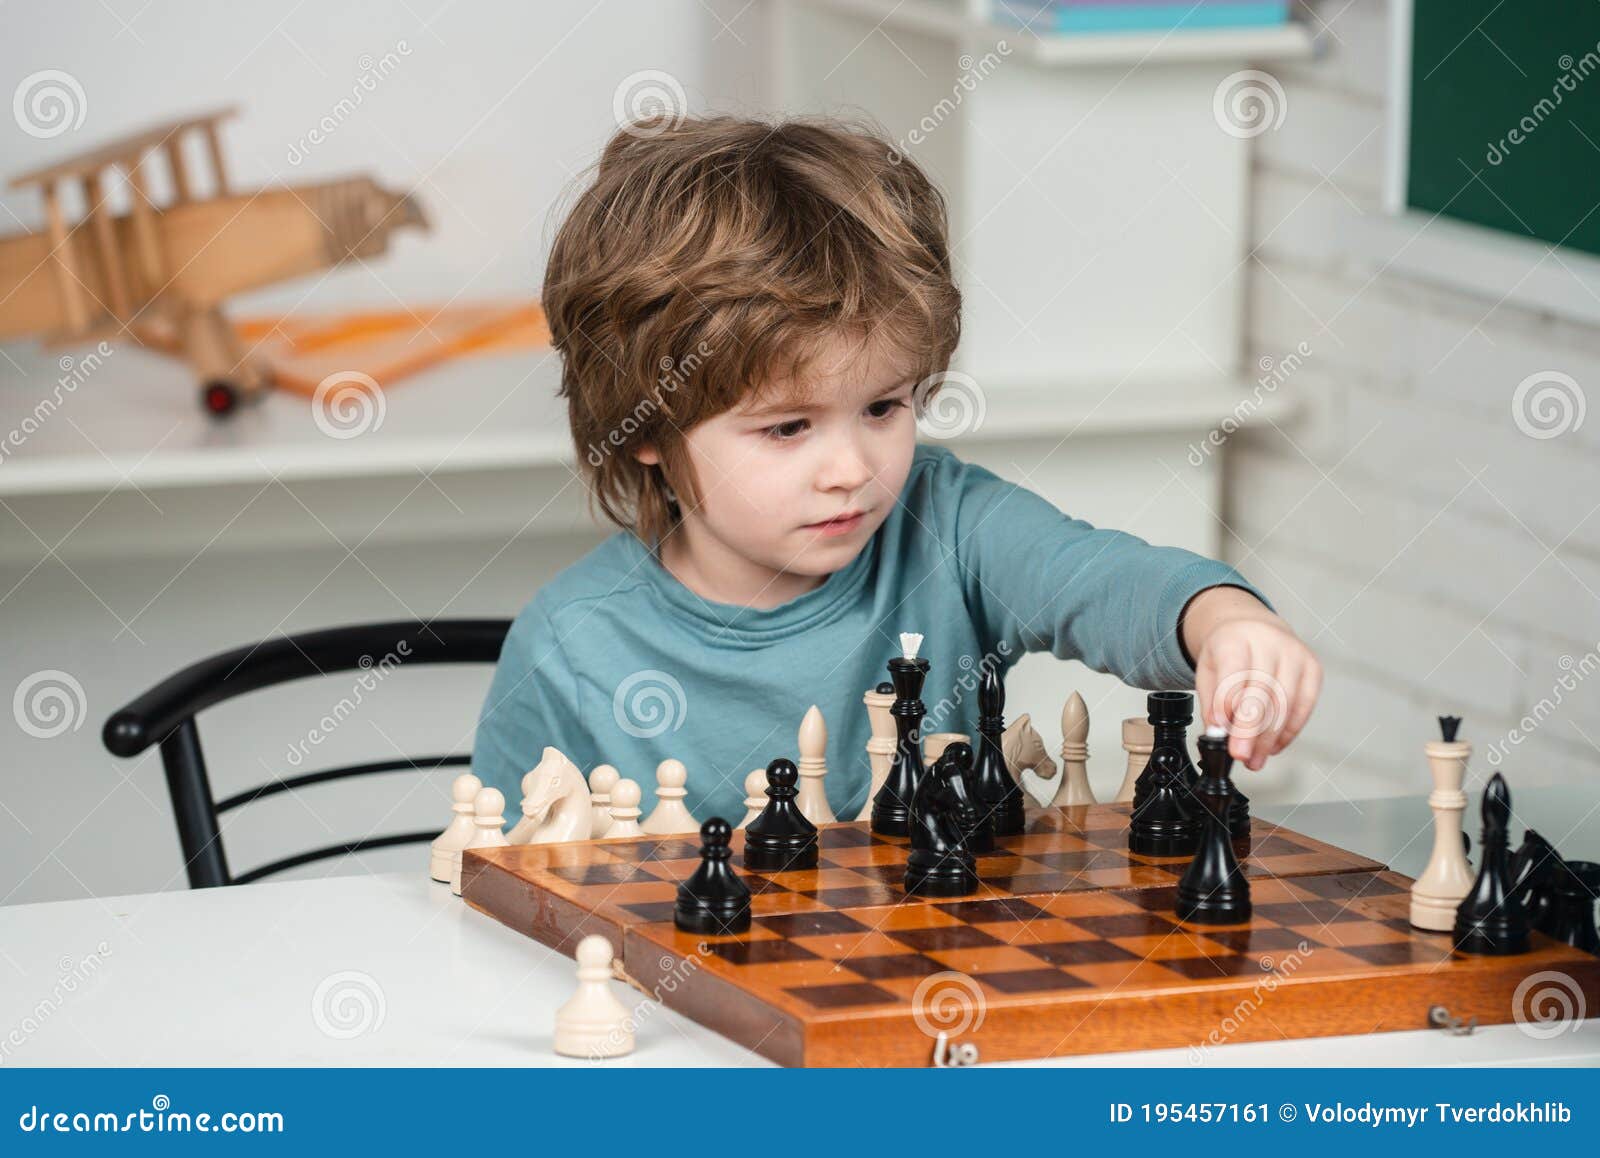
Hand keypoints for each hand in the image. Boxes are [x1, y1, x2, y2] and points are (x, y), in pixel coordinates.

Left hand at [1180, 586, 1321, 770]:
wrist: (1253, 628)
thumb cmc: (1229, 651)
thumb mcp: (1208, 670)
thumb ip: (1212, 702)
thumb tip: (1218, 733)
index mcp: (1235, 637)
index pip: (1233, 672)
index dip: (1228, 705)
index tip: (1221, 734)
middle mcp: (1269, 641)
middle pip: (1262, 691)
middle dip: (1250, 730)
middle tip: (1240, 755)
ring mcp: (1295, 654)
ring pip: (1285, 702)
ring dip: (1270, 738)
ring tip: (1255, 759)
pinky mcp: (1313, 668)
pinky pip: (1304, 706)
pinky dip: (1288, 732)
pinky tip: (1273, 746)